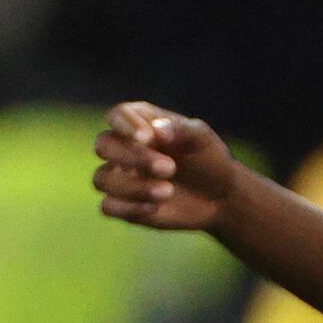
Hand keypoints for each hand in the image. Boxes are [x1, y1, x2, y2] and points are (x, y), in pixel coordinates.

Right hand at [93, 103, 248, 232]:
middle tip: (169, 167)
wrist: (221, 197)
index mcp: (140, 123)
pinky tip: (155, 208)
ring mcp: (121, 177)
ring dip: (132, 186)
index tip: (147, 138)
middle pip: (103, 145)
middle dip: (132, 156)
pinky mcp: (124, 205)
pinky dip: (128, 207)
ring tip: (169, 191)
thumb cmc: (209, 159)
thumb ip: (180, 129)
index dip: (125, 125)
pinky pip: (108, 207)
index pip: (117, 115)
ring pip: (101, 179)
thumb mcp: (202, 139)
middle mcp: (123, 148)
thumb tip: (157, 129)